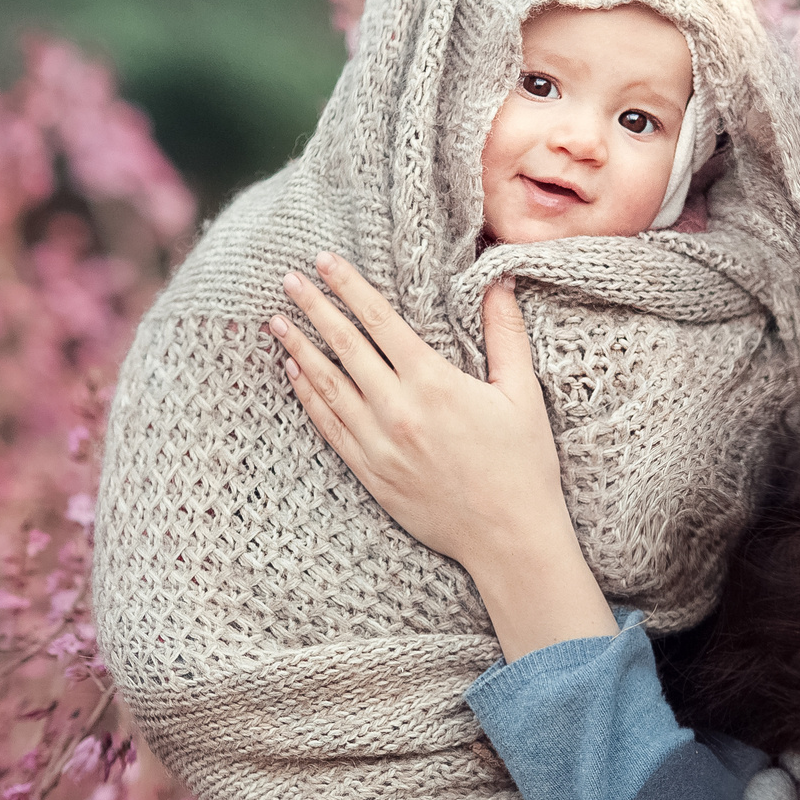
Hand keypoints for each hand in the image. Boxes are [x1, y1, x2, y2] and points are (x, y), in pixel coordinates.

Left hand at [268, 254, 615, 659]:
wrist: (508, 539)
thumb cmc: (523, 465)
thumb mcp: (522, 394)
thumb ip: (505, 333)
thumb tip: (500, 280)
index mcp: (434, 383)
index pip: (380, 321)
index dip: (349, 287)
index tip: (324, 261)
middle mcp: (398, 410)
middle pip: (345, 347)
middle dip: (314, 309)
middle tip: (288, 280)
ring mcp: (378, 445)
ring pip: (328, 387)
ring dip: (299, 351)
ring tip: (277, 323)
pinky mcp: (370, 474)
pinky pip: (329, 427)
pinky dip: (308, 398)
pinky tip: (295, 376)